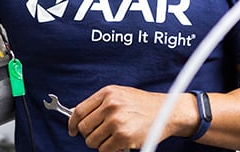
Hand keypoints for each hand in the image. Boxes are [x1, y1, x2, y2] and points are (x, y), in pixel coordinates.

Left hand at [69, 85, 188, 151]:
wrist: (167, 111)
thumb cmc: (144, 105)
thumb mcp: (120, 95)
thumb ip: (100, 103)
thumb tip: (78, 115)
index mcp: (107, 93)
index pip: (79, 111)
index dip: (72, 123)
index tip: (72, 130)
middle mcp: (110, 105)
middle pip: (84, 128)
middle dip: (89, 135)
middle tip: (100, 136)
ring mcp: (116, 121)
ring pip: (92, 141)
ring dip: (100, 144)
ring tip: (112, 139)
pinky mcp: (123, 136)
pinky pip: (104, 150)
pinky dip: (109, 151)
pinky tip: (119, 144)